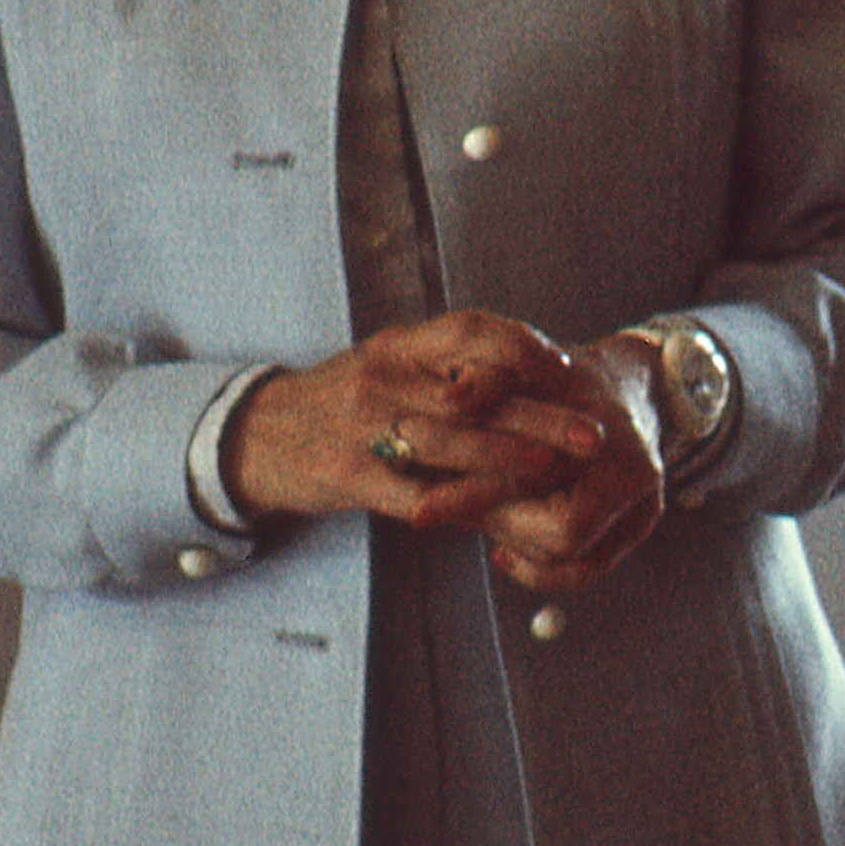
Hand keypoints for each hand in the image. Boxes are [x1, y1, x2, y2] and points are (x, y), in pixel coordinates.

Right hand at [223, 311, 607, 531]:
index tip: (563, 365)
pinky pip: (408, 491)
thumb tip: (524, 378)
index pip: (470, 330)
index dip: (522, 345)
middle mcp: (383, 378)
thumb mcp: (387, 365)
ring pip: (445, 441)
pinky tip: (489, 516)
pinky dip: (452, 503)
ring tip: (550, 469)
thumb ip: (445, 367)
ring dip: (504, 457)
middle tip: (589, 431)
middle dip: (537, 412)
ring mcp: (363, 428)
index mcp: (398, 346)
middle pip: (472, 392)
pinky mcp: (347, 476)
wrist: (255, 436)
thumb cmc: (340, 399)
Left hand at [477, 332, 670, 593]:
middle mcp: (634, 478)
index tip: (422, 509)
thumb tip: (452, 400)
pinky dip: (541, 566)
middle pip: (559, 541)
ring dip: (519, 546)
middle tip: (453, 509)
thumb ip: (491, 381)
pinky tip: (508, 546)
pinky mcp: (639, 526)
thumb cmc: (569, 374)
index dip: (474, 501)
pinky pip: (584, 569)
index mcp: (609, 437)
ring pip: (570, 564)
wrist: (628, 383)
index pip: (536, 487)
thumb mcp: (528, 365)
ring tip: (485, 516)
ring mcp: (643, 507)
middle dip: (501, 526)